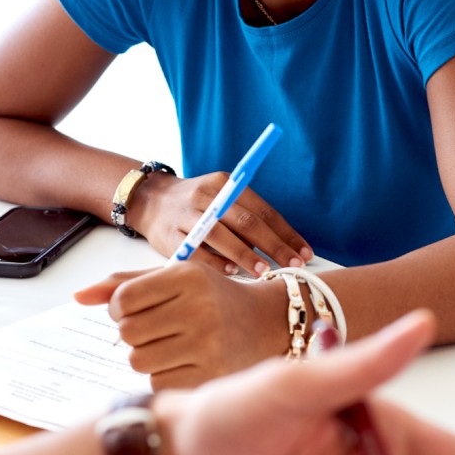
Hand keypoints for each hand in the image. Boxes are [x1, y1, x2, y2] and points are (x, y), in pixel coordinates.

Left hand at [74, 262, 290, 387]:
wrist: (269, 323)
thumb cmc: (212, 298)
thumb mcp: (175, 279)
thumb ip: (124, 285)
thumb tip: (76, 296)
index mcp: (187, 276)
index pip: (123, 300)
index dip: (120, 308)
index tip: (138, 309)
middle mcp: (199, 308)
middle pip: (127, 333)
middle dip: (134, 333)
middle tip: (158, 328)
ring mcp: (207, 345)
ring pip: (138, 360)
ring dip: (147, 356)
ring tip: (172, 345)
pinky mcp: (211, 376)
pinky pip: (158, 383)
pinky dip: (164, 376)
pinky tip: (185, 363)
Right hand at [128, 169, 310, 275]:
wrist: (150, 200)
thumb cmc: (197, 204)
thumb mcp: (221, 197)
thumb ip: (247, 216)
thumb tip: (282, 246)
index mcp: (226, 183)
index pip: (263, 209)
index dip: (286, 232)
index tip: (304, 252)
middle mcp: (207, 196)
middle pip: (246, 221)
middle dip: (273, 245)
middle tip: (292, 265)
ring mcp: (186, 215)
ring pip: (220, 235)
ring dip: (245, 255)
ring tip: (264, 271)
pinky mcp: (169, 235)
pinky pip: (195, 251)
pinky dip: (214, 262)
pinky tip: (230, 271)